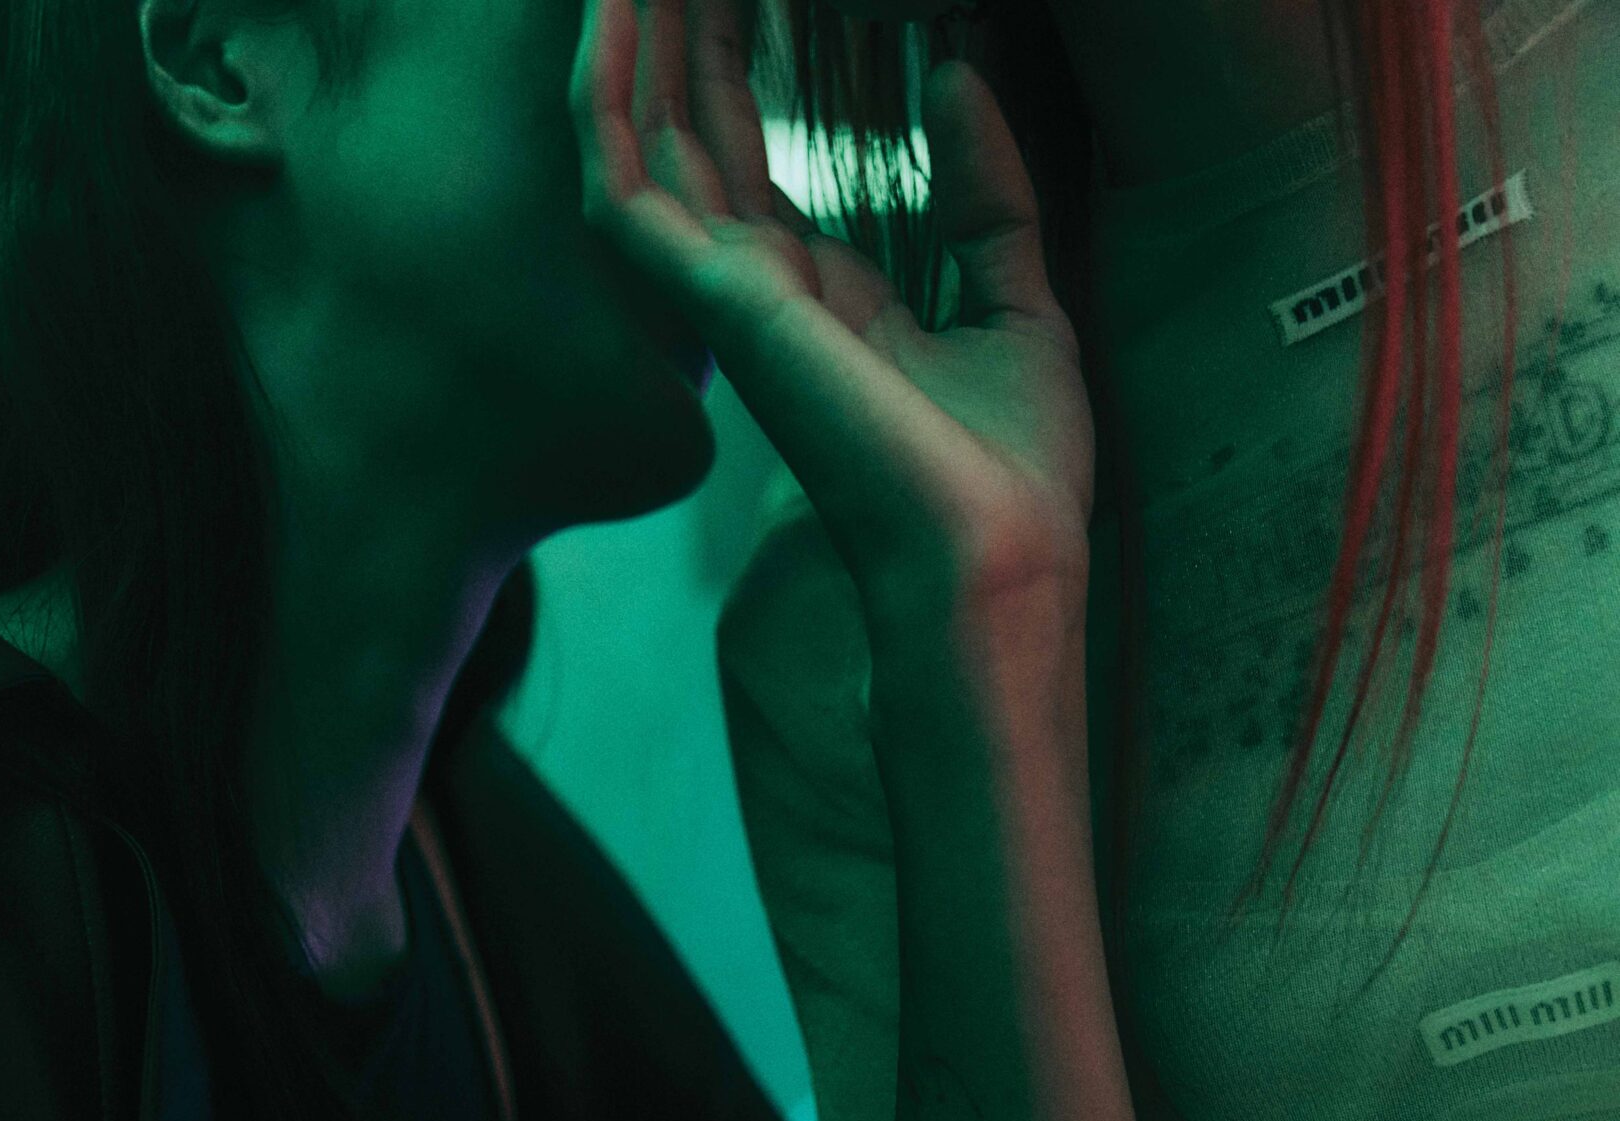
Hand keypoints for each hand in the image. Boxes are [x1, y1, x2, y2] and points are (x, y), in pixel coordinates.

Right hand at [574, 0, 1094, 630]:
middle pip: (692, 134)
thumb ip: (986, 197)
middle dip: (677, 30)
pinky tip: (605, 6)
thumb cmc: (1015, 478)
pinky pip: (625, 183)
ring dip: (627, 39)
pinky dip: (603, 93)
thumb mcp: (1021, 306)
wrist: (999, 561)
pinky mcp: (721, 308)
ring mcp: (732, 305)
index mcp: (825, 305)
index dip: (733, 65)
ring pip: (645, 142)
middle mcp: (763, 301)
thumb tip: (954, 76)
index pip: (751, 165)